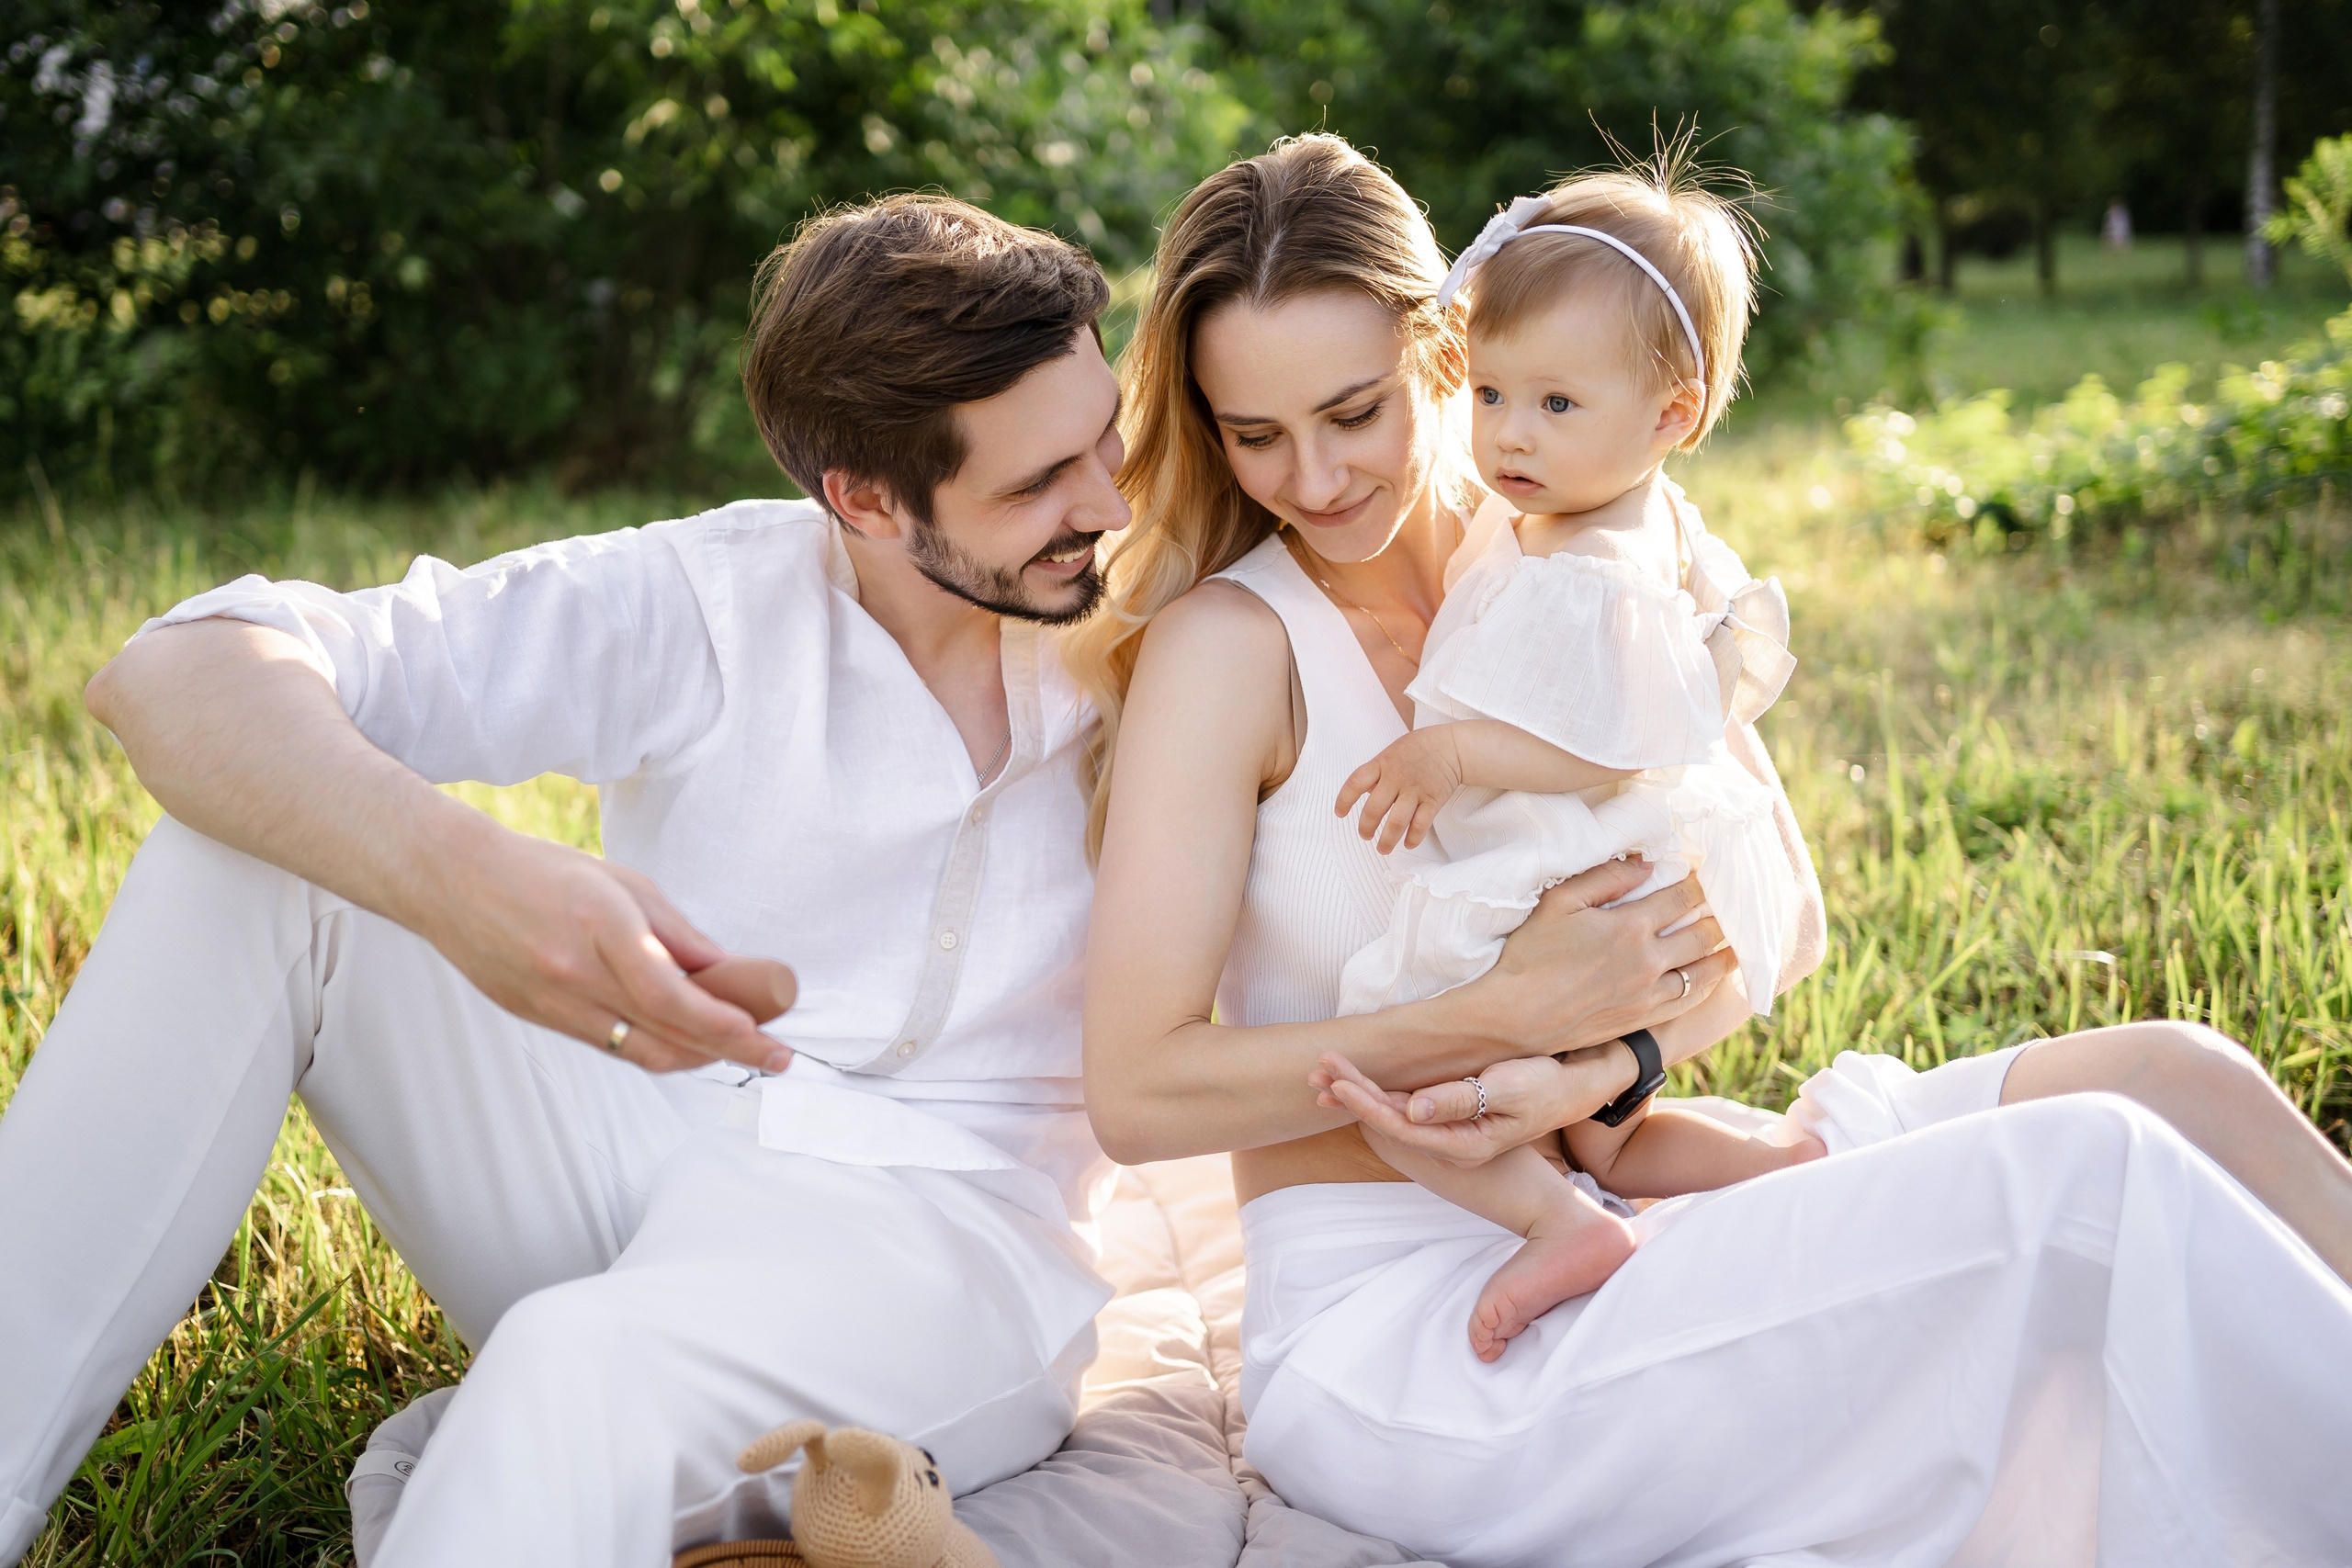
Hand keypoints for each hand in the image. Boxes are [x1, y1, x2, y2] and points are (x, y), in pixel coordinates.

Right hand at [423, 827, 795, 1073]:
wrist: (453, 882)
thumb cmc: (543, 872)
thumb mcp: (623, 884)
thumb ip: (677, 933)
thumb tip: (727, 972)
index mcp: (601, 928)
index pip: (671, 996)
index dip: (723, 1025)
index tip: (765, 1035)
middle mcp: (575, 975)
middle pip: (664, 1034)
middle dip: (728, 1051)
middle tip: (774, 1056)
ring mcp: (553, 1004)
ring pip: (639, 1052)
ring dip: (696, 1057)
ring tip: (739, 1050)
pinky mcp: (540, 1019)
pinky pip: (610, 1047)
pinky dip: (655, 1048)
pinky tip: (686, 1042)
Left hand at [1311, 1049, 1624, 1168]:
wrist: (1573, 1093)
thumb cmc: (1546, 1086)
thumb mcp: (1510, 1090)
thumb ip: (1459, 1100)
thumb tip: (1412, 1109)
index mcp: (1462, 1144)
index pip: (1400, 1124)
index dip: (1364, 1102)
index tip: (1335, 1081)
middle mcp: (1450, 1144)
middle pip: (1388, 1119)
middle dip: (1350, 1094)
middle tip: (1314, 1069)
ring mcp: (1448, 1133)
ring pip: (1392, 1112)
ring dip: (1358, 1091)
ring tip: (1322, 1072)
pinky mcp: (1450, 1117)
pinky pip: (1405, 1105)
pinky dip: (1378, 1090)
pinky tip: (1355, 1080)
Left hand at [1335, 728, 1460, 852]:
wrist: (1451, 746)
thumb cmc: (1418, 749)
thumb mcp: (1391, 753)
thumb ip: (1377, 772)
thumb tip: (1363, 794)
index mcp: (1382, 764)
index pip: (1355, 783)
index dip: (1344, 800)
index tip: (1339, 814)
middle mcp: (1396, 778)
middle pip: (1374, 809)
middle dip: (1365, 827)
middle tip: (1364, 836)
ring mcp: (1415, 790)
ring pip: (1397, 821)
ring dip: (1387, 840)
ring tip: (1383, 849)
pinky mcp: (1433, 800)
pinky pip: (1421, 824)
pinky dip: (1413, 838)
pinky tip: (1407, 844)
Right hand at [1448, 857, 1736, 1058]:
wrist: (1516, 1016)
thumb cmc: (1531, 955)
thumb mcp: (1559, 902)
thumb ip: (1605, 878)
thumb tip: (1645, 863)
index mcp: (1629, 926)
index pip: (1682, 897)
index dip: (1701, 882)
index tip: (1709, 873)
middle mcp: (1648, 960)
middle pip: (1704, 932)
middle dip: (1722, 914)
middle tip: (1732, 902)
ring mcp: (1650, 993)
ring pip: (1706, 968)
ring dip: (1726, 950)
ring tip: (1736, 937)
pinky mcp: (1645, 1018)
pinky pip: (1691, 998)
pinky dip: (1710, 983)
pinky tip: (1714, 974)